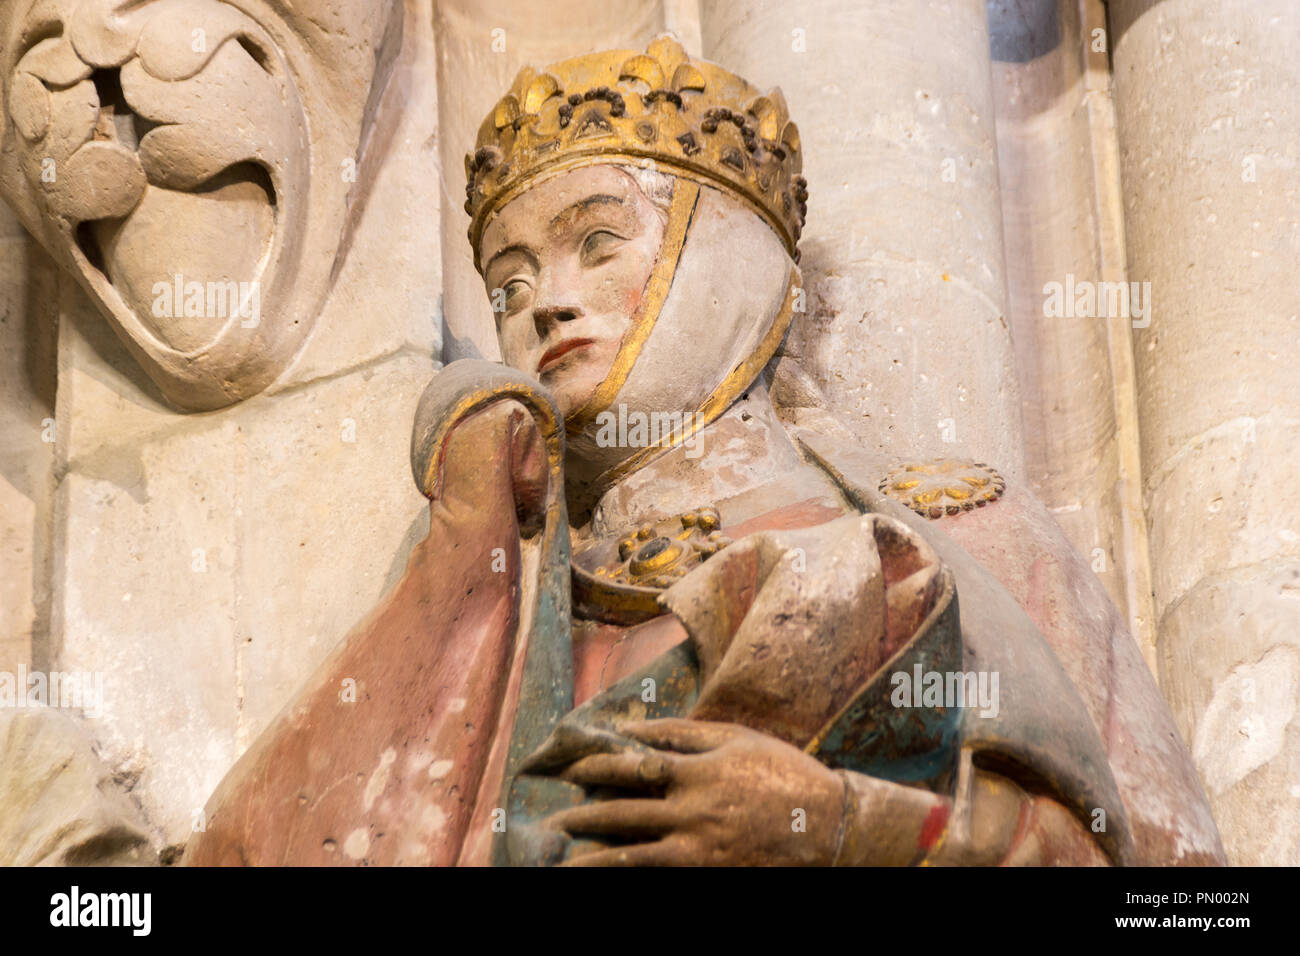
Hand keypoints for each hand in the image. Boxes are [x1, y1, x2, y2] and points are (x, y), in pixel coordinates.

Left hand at [545, 718, 847, 865]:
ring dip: (594, 855)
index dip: (599, 767)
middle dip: (585, 814)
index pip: (635, 766)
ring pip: (634, 854)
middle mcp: (694, 811)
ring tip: (564, 859)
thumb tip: (633, 730)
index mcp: (700, 771)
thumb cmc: (782, 772)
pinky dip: (629, 875)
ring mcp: (700, 848)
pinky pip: (659, 875)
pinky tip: (608, 874)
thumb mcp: (737, 739)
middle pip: (625, 811)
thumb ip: (685, 733)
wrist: (830, 826)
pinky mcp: (709, 872)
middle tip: (555, 816)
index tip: (573, 769)